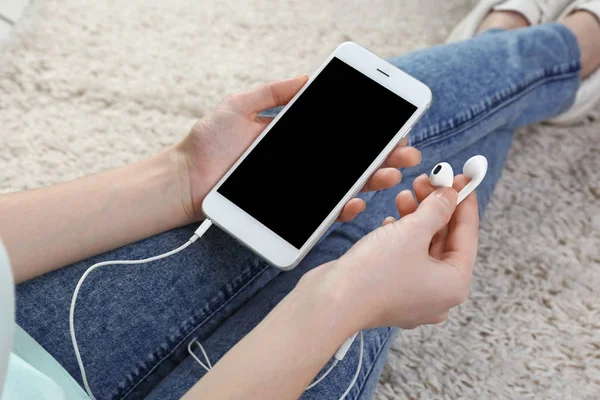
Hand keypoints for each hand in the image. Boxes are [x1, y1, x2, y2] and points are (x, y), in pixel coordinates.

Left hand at [173, 76, 421, 222]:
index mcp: (295, 139)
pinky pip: (320, 213)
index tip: (393, 125)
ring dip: (372, 180)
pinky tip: (358, 200)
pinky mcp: (287, 212)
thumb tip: (306, 77)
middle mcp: (302, 165)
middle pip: (350, 161)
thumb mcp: (240, 106)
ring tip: (392, 173)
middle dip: (383, 156)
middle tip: (407, 152)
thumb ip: (272, 92)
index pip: (339, 135)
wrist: (183, 179)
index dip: (368, 132)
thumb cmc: (207, 144)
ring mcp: (297, 190)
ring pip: (343, 186)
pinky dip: (342, 208)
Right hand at [315, 174, 478, 330]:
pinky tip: (392, 219)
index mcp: (453, 284)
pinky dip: (403, 237)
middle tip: (428, 181)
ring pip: (424, 248)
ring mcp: (414, 296)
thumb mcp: (412, 231)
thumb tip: (450, 196)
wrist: (332, 301)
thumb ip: (437, 209)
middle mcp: (438, 294)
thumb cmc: (374, 274)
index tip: (461, 178)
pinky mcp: (392, 292)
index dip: (464, 201)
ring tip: (405, 194)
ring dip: (417, 219)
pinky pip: (406, 259)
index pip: (468, 234)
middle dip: (436, 208)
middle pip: (446, 240)